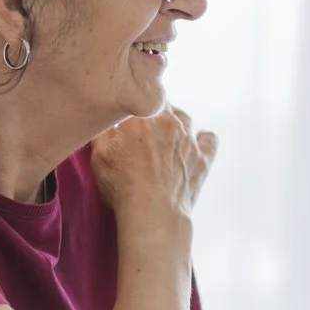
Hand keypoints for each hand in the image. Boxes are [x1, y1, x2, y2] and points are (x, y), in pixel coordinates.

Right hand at [91, 106, 215, 226]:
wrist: (152, 212)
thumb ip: (103, 130)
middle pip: (164, 105)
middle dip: (155, 113)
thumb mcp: (100, 154)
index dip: (136, 104)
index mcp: (142, 116)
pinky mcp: (203, 159)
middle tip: (145, 129)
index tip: (131, 114)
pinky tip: (199, 141)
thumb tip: (108, 119)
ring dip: (178, 123)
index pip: (142, 96)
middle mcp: (169, 122)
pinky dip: (205, 139)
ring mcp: (188, 140)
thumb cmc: (123, 185)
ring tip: (168, 135)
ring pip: (186, 119)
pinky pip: (209, 140)